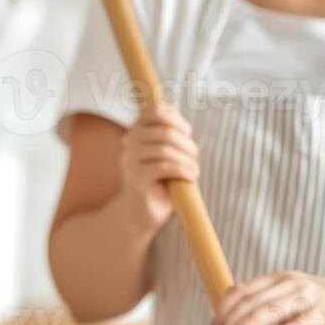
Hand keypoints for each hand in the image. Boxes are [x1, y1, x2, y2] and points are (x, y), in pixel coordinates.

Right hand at [117, 105, 197, 231]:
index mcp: (136, 132)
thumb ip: (171, 134)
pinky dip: (182, 170)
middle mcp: (129, 144)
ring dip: (186, 159)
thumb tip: (179, 117)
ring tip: (194, 171)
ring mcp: (130, 161)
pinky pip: (163, 167)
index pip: (154, 111)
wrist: (143, 213)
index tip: (188, 133)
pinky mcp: (135, 179)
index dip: (176, 119)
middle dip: (186, 144)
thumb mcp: (168, 154)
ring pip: (164, 149)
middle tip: (194, 157)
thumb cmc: (160, 182)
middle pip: (164, 131)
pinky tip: (190, 178)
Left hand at [211, 272, 324, 324]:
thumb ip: (265, 323)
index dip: (223, 310)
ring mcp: (309, 300)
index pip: (242, 291)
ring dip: (251, 324)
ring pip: (274, 309)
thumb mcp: (290, 310)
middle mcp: (291, 286)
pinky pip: (304, 323)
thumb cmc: (321, 309)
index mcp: (278, 281)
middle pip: (253, 301)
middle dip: (232, 320)